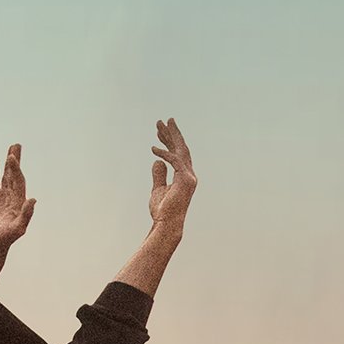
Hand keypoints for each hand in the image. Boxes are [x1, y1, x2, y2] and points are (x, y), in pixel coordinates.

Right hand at [0, 143, 36, 252]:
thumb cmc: (5, 240)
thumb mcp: (17, 229)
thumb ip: (26, 215)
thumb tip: (33, 200)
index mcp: (19, 202)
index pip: (18, 180)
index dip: (15, 169)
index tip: (11, 157)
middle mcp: (12, 198)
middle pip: (15, 175)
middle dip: (15, 161)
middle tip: (17, 145)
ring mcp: (2, 198)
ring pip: (6, 177)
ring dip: (8, 164)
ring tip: (10, 150)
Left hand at [148, 118, 195, 238]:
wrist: (166, 223)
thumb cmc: (163, 211)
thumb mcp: (157, 189)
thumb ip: (158, 175)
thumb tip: (157, 161)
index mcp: (184, 176)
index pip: (177, 154)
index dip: (169, 142)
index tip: (160, 132)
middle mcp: (189, 174)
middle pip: (181, 148)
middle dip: (172, 133)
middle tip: (164, 120)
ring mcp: (189, 176)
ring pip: (180, 150)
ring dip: (170, 136)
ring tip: (161, 125)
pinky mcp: (185, 179)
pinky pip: (174, 161)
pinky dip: (164, 153)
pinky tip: (153, 149)